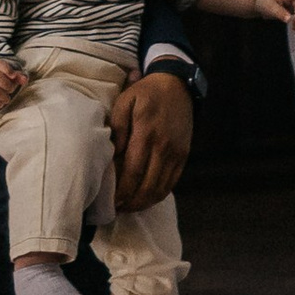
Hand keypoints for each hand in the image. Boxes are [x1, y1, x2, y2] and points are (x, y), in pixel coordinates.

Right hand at [0, 59, 25, 112]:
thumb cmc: (4, 79)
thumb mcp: (12, 76)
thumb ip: (19, 77)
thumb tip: (24, 79)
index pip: (0, 65)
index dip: (8, 70)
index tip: (13, 76)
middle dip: (7, 86)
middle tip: (11, 90)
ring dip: (3, 96)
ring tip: (7, 99)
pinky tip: (0, 103)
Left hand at [106, 67, 192, 210]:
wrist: (177, 85)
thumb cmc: (145, 93)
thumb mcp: (124, 101)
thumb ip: (117, 128)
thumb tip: (112, 155)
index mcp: (146, 134)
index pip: (133, 172)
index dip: (122, 191)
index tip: (111, 202)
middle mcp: (164, 147)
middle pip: (148, 186)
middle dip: (131, 202)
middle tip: (117, 209)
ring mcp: (176, 153)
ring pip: (161, 188)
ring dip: (144, 202)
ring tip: (129, 206)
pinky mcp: (184, 155)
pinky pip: (171, 183)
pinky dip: (158, 194)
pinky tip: (146, 197)